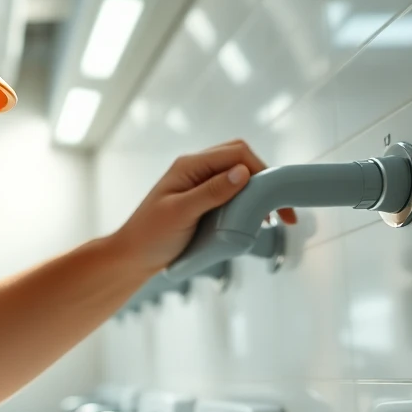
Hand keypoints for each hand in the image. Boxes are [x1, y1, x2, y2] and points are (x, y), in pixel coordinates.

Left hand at [109, 140, 296, 274]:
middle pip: (240, 158)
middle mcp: (195, 169)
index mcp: (190, 166)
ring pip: (237, 174)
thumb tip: (243, 173)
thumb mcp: (181, 214)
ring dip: (256, 191)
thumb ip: (211, 192)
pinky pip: (230, 190)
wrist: (132, 258)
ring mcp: (198, 183)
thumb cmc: (151, 236)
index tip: (275, 199)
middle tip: (279, 209)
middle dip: (264, 178)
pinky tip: (253, 219)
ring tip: (269, 217)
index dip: (262, 171)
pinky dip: (246, 201)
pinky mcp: (201, 199)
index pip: (236, 153)